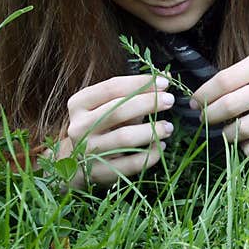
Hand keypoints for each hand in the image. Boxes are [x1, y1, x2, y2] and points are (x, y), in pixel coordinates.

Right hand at [60, 74, 174, 187]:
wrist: (77, 162)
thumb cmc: (101, 125)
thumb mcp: (112, 104)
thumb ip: (136, 90)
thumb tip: (167, 75)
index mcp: (79, 103)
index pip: (112, 87)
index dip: (140, 83)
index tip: (165, 83)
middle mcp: (79, 126)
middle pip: (118, 110)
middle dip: (149, 103)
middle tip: (170, 101)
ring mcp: (87, 150)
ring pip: (125, 137)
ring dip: (152, 130)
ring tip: (169, 127)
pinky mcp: (99, 172)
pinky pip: (130, 163)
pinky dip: (150, 155)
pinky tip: (160, 147)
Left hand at [189, 50, 248, 156]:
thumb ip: (240, 74)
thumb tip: (207, 95)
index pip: (222, 81)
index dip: (202, 95)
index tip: (194, 103)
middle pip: (228, 106)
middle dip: (209, 117)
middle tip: (205, 120)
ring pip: (241, 130)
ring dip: (226, 135)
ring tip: (226, 132)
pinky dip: (247, 150)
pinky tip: (246, 144)